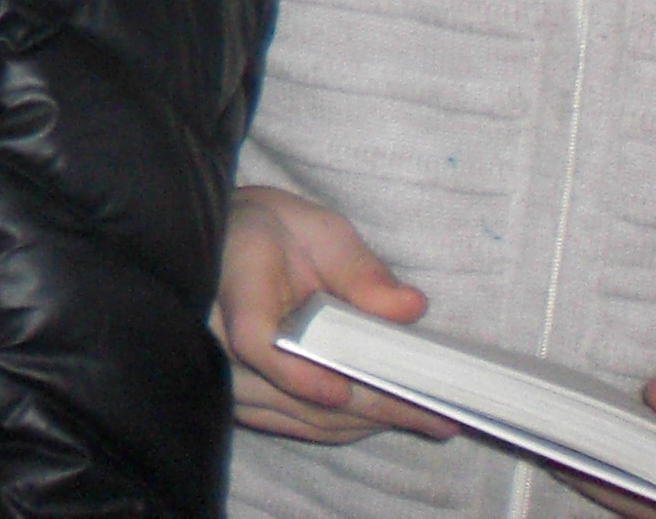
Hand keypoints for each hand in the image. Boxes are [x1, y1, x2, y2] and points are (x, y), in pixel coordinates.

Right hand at [215, 185, 457, 443]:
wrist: (223, 246)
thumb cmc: (272, 231)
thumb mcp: (315, 229)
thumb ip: (358, 268)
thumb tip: (410, 308)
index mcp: (233, 280)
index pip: (251, 339)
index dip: (294, 372)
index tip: (340, 391)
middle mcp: (215, 337)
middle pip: (291, 392)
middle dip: (369, 405)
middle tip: (439, 414)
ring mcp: (222, 375)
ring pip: (297, 416)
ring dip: (362, 422)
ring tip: (430, 421)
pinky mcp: (236, 397)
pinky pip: (291, 423)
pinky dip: (339, 426)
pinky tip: (383, 418)